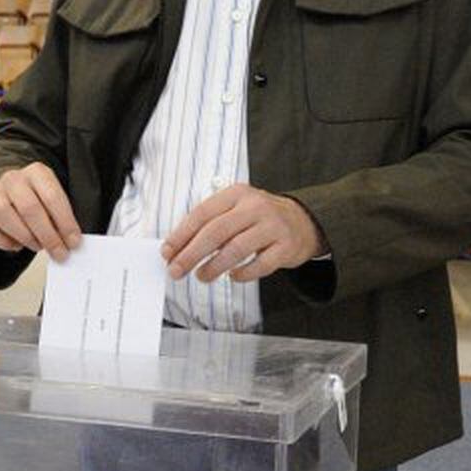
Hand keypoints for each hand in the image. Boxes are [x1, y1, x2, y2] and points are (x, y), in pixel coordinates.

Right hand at [0, 161, 80, 260]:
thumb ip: (62, 216)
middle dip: (47, 235)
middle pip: (29, 208)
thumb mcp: (53, 196)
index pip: (52, 196)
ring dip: (25, 237)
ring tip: (38, 246)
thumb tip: (71, 240)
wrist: (8, 187)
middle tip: (59, 252)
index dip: (65, 222)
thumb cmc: (35, 196)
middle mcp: (12, 179)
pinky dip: (3, 242)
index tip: (74, 241)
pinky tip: (17, 245)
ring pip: (4, 216)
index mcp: (36, 172)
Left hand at [162, 183, 325, 283]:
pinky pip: (260, 265)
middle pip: (215, 232)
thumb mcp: (236, 209)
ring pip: (236, 249)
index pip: (202, 214)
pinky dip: (242, 274)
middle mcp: (255, 206)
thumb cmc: (259, 218)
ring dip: (213, 266)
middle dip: (191, 254)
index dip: (181, 235)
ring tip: (201, 276)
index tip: (167, 252)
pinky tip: (232, 277)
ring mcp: (273, 226)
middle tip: (176, 270)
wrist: (303, 221)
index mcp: (237, 194)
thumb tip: (178, 249)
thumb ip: (210, 224)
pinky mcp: (286, 246)